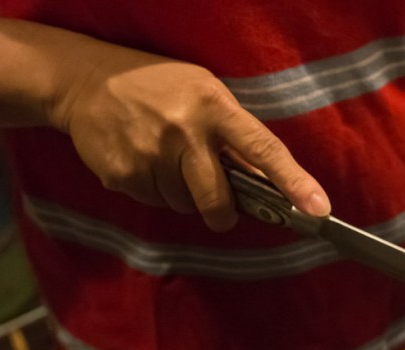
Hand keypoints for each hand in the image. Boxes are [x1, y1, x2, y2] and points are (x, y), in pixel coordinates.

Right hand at [51, 43, 329, 230]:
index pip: (263, 149)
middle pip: (218, 201)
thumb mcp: (203, 93)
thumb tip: (264, 181)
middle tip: (220, 210)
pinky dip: (156, 191)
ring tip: (165, 158)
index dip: (293, 182)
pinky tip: (143, 160)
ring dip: (183, 194)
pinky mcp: (123, 176)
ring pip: (184, 205)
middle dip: (222, 213)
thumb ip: (233, 135)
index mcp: (213, 108)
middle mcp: (184, 133)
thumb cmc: (157, 86)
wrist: (86, 82)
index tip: (318, 209)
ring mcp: (150, 156)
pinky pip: (155, 202)